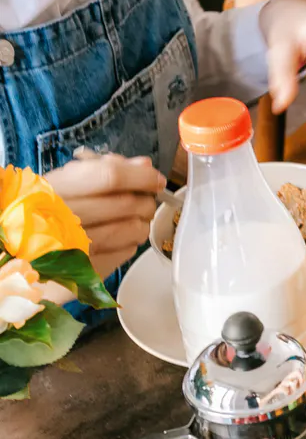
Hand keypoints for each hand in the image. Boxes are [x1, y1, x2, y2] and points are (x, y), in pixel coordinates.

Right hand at [44, 156, 164, 277]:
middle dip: (146, 201)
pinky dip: (130, 242)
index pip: (110, 177)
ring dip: (141, 222)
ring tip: (131, 218)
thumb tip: (144, 166)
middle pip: (128, 204)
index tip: (155, 179)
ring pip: (133, 230)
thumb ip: (103, 169)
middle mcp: (63, 218)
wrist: (16, 247)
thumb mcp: (63, 181)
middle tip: (144, 200)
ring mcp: (74, 248)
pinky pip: (126, 253)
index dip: (141, 177)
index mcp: (55, 189)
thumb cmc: (43, 209)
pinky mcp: (84, 272)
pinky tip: (119, 237)